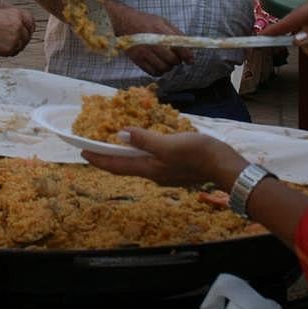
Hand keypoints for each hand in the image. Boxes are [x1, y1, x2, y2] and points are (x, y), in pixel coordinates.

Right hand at [0, 7, 35, 56]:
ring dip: (15, 45)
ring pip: (21, 45)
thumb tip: (20, 19)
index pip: (31, 22)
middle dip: (22, 38)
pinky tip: (0, 46)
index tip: (27, 30)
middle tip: (14, 39)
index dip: (28, 27)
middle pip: (27, 35)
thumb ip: (12, 14)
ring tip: (4, 43)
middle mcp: (18, 26)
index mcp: (17, 14)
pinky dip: (9, 51)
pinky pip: (14, 52)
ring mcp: (15, 38)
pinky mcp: (9, 49)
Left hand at [83, 128, 235, 187]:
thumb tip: (121, 134)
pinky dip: (141, 154)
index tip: (81, 153)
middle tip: (93, 150)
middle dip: (108, 158)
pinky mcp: (176, 169)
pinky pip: (151, 161)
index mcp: (150, 169)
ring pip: (138, 164)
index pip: (117, 165)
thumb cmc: (198, 154)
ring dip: (123, 156)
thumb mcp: (169, 144)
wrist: (225, 167)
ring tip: (114, 147)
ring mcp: (166, 173)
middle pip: (124, 166)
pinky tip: (144, 147)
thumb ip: (145, 140)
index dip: (99, 159)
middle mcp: (154, 174)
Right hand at [112, 5, 191, 75]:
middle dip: (177, 61)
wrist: (123, 22)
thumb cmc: (145, 21)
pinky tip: (158, 65)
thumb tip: (189, 46)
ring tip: (167, 62)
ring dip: (168, 67)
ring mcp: (144, 52)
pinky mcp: (137, 59)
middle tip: (176, 58)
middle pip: (172, 60)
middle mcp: (152, 42)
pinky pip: (152, 72)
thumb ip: (176, 33)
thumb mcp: (162, 21)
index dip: (187, 56)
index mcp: (160, 30)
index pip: (179, 47)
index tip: (190, 60)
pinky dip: (159, 71)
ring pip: (163, 68)